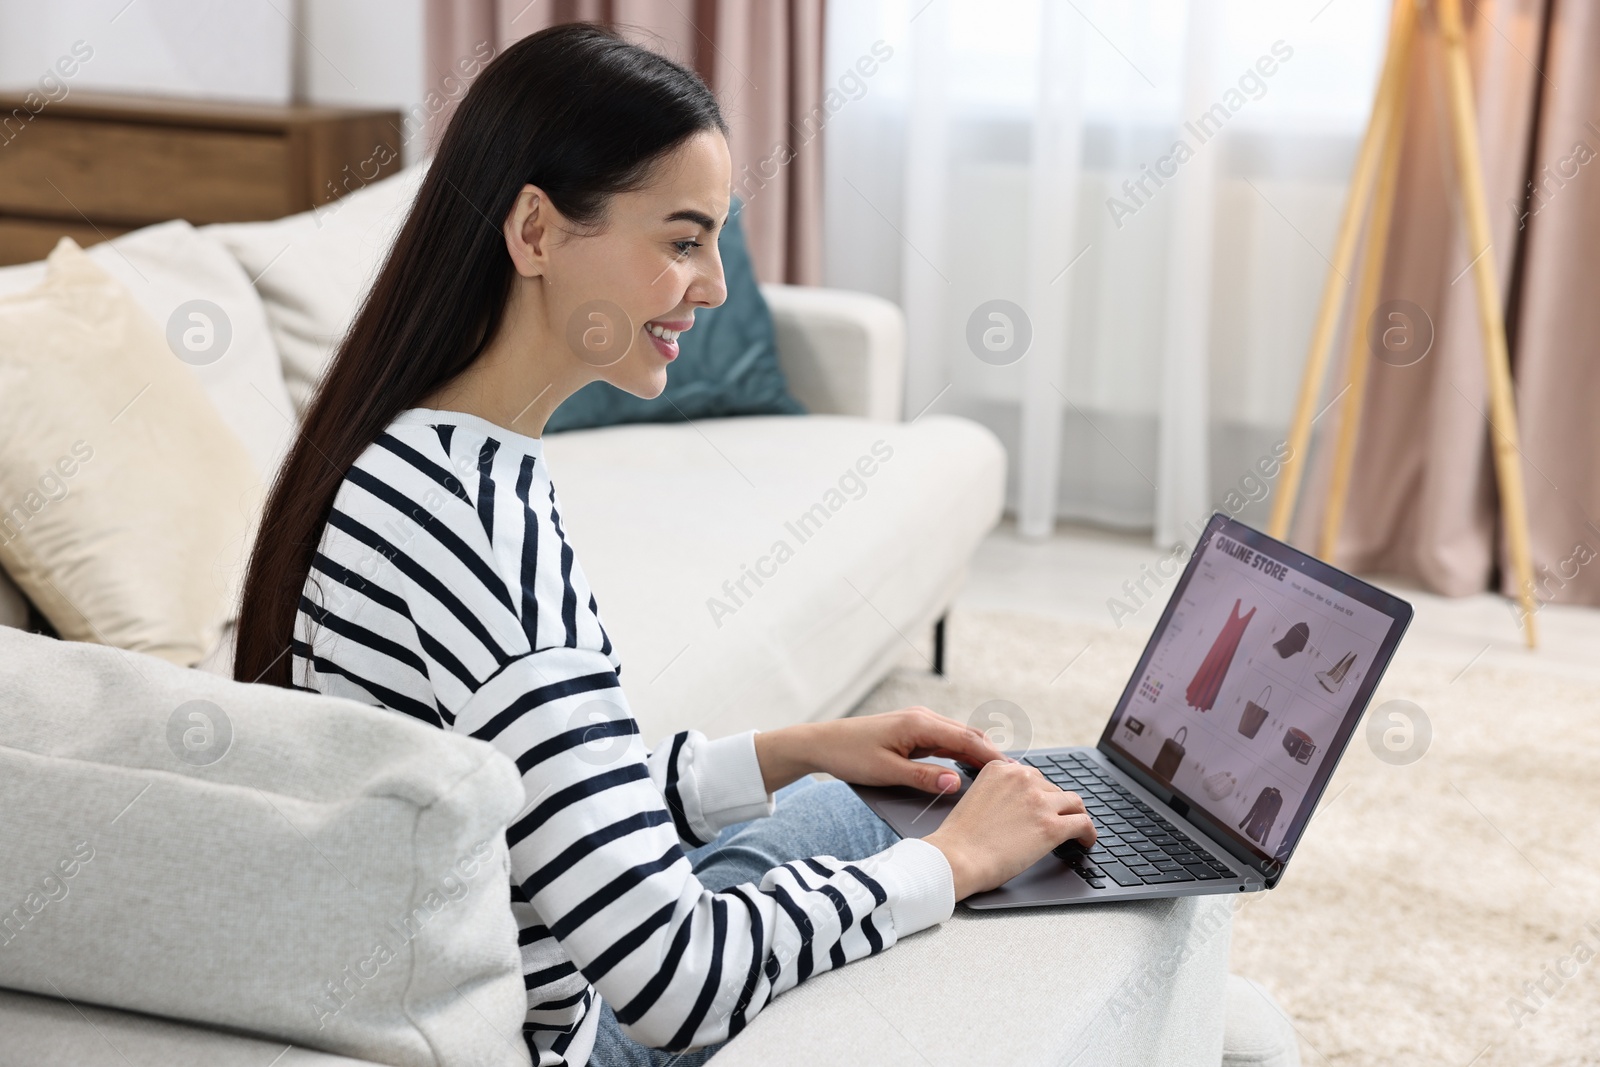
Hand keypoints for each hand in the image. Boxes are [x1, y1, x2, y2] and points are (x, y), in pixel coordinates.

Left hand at [752, 706, 1008, 795]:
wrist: (822, 743)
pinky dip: (962, 750)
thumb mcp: (887, 772)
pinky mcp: (912, 730)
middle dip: (992, 753)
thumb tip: (957, 783)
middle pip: (968, 734)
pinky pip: (945, 739)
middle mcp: (922, 718)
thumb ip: (923, 777)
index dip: (992, 757)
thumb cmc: (850, 756)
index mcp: (919, 724)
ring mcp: (918, 722)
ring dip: (978, 751)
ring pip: (958, 735)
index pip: (967, 740)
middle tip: (1016, 776)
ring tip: (1000, 773)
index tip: (1013, 772)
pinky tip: (970, 765)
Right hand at [924, 760, 1094, 899]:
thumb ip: (999, 792)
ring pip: (1074, 802)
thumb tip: (1019, 807)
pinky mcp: (1052, 826)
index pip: (1033, 776)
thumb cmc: (960, 838)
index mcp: (1001, 769)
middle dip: (1055, 806)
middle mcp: (1022, 778)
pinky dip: (1088, 832)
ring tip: (1077, 830)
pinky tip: (1086, 841)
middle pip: (1053, 788)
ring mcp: (1039, 801)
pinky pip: (1083, 823)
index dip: (1040, 794)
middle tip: (1056, 821)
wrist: (956, 858)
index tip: (1043, 805)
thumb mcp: (975, 797)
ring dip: (1075, 816)